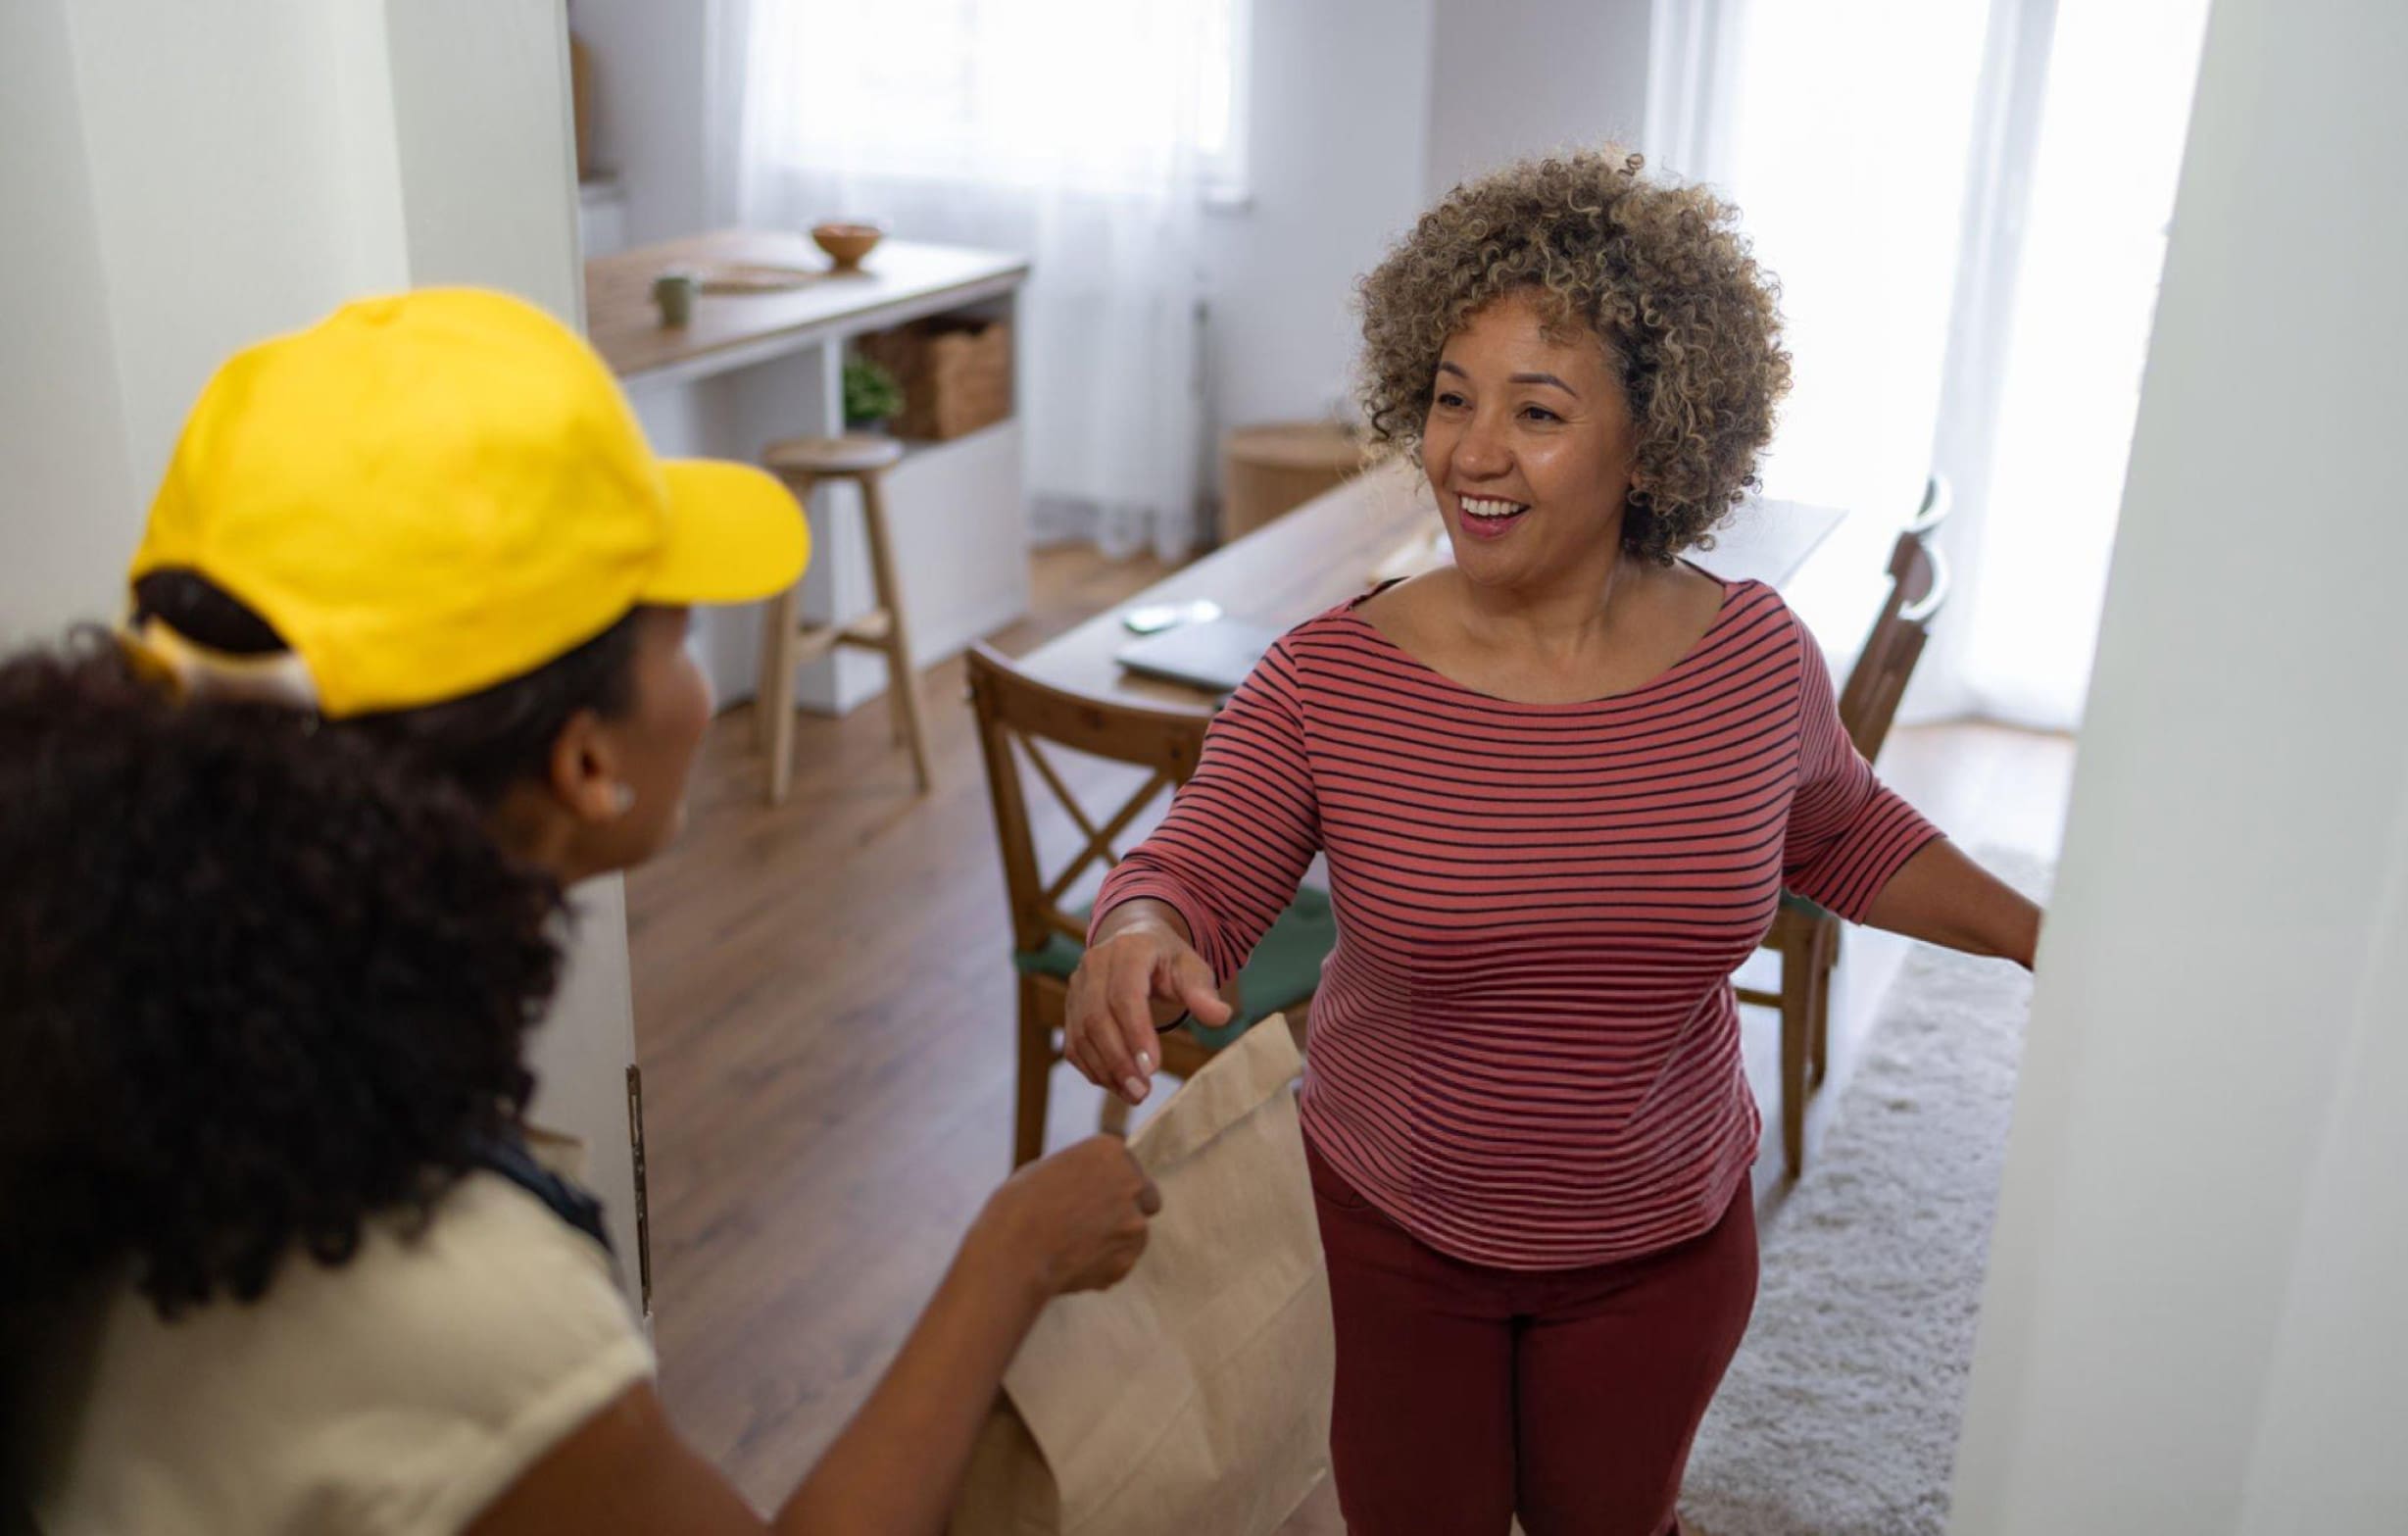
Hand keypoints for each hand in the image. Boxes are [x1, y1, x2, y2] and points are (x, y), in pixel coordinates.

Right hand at [969, 1136, 1161, 1298]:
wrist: (1014, 1253)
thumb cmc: (1019, 1207)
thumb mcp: (1046, 1169)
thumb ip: (1079, 1173)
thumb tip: (1086, 1183)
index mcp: (1110, 1152)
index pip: (1128, 1164)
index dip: (1112, 1181)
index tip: (1095, 1194)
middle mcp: (1131, 1183)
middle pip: (1146, 1197)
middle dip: (1128, 1208)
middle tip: (1095, 1222)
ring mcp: (1134, 1224)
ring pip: (1136, 1233)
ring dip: (1115, 1239)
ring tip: (1076, 1247)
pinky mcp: (1128, 1259)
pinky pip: (1122, 1261)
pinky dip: (1106, 1264)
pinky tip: (1075, 1264)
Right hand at [1064, 919, 1232, 1104]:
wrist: (1134, 942)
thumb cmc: (1167, 961)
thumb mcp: (1191, 969)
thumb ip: (1203, 993)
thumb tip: (1221, 1016)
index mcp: (1128, 949)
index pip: (1125, 994)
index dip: (1136, 1032)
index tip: (1153, 1068)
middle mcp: (1095, 964)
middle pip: (1097, 1018)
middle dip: (1119, 1060)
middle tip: (1142, 1091)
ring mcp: (1077, 987)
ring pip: (1082, 1035)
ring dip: (1106, 1070)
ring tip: (1135, 1093)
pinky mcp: (1070, 1009)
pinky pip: (1074, 1045)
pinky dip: (1094, 1070)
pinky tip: (1119, 1085)